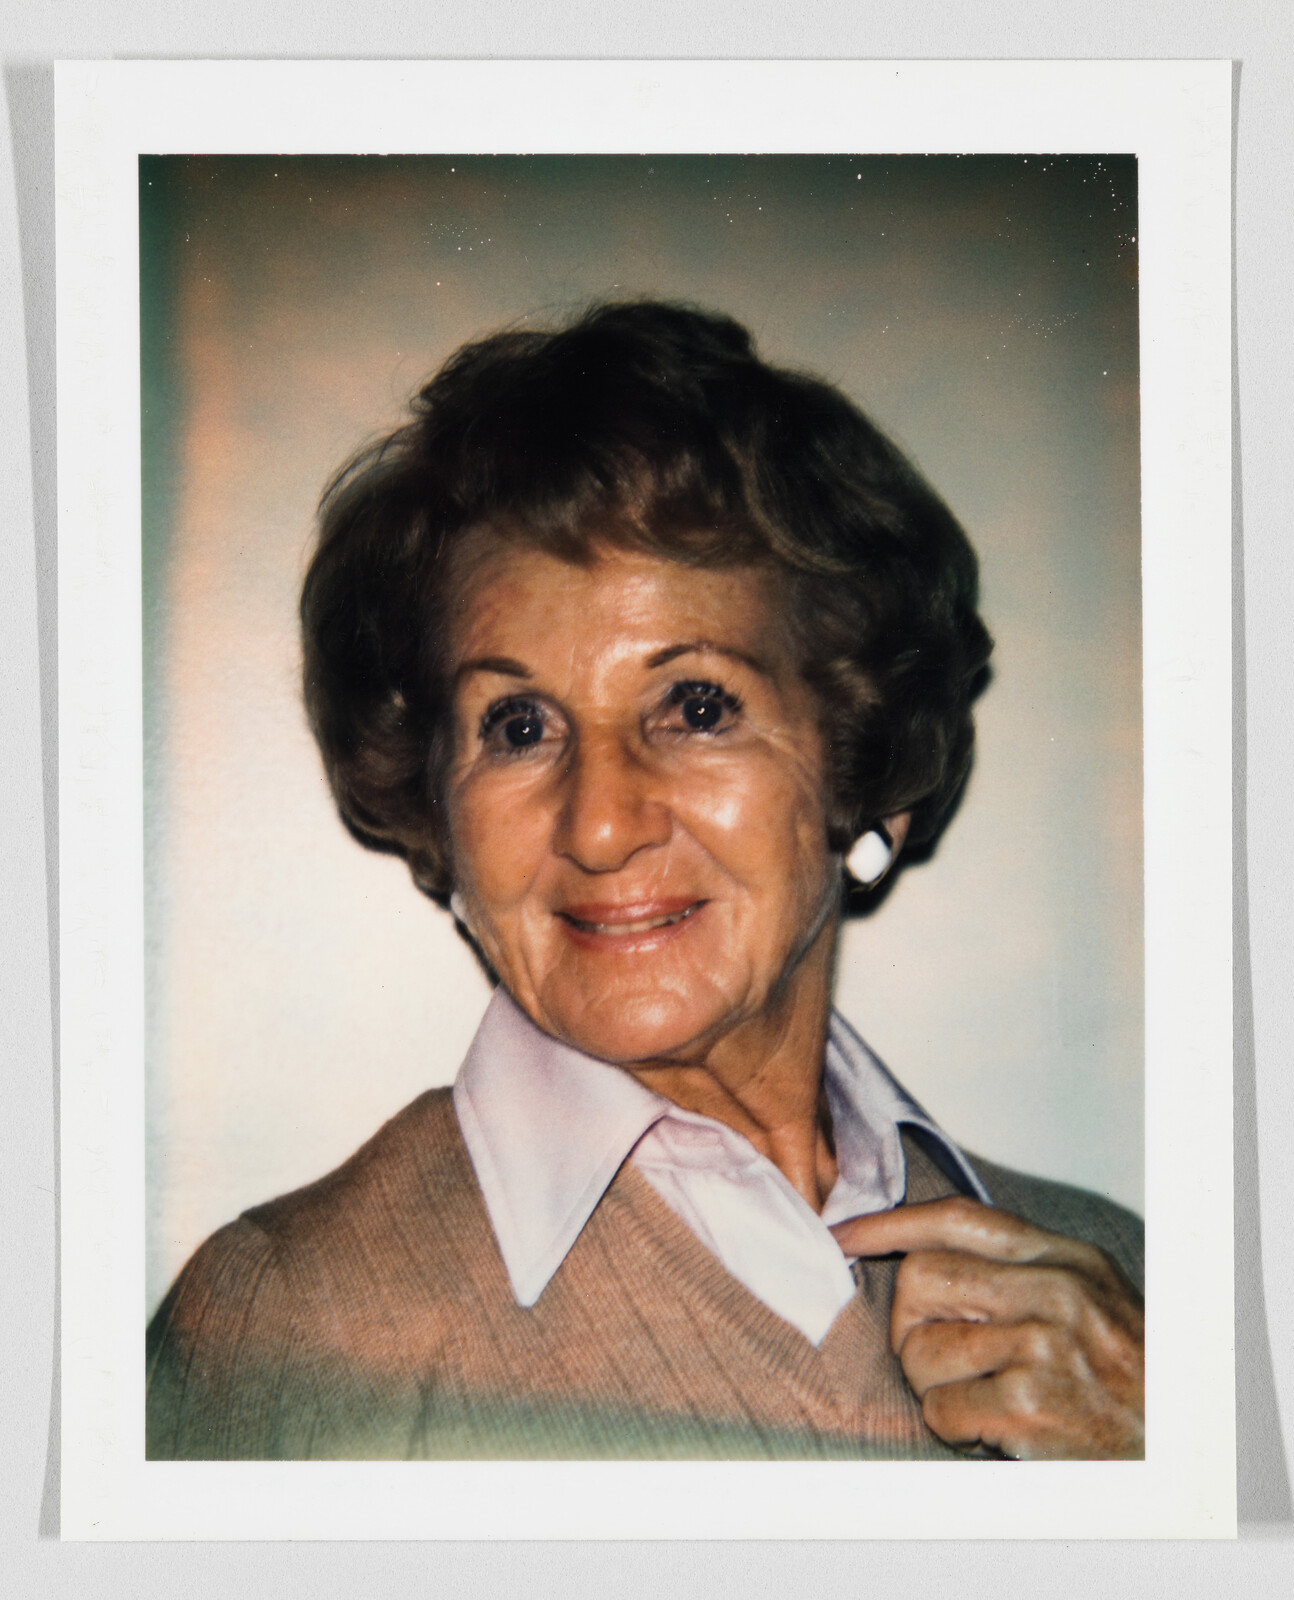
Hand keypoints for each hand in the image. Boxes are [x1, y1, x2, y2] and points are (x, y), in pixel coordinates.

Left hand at [830, 1197, 1143, 1459]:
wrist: (1182, 1452)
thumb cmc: (1125, 1380)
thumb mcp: (1087, 1301)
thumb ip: (1017, 1273)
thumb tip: (921, 1257)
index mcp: (1065, 1259)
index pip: (959, 1219)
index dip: (891, 1223)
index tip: (843, 1235)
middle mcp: (1056, 1291)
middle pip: (921, 1279)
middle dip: (909, 1325)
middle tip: (939, 1359)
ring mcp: (1046, 1344)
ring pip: (921, 1350)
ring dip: (934, 1387)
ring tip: (981, 1397)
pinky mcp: (1032, 1400)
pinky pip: (942, 1408)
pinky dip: (954, 1427)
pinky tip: (994, 1428)